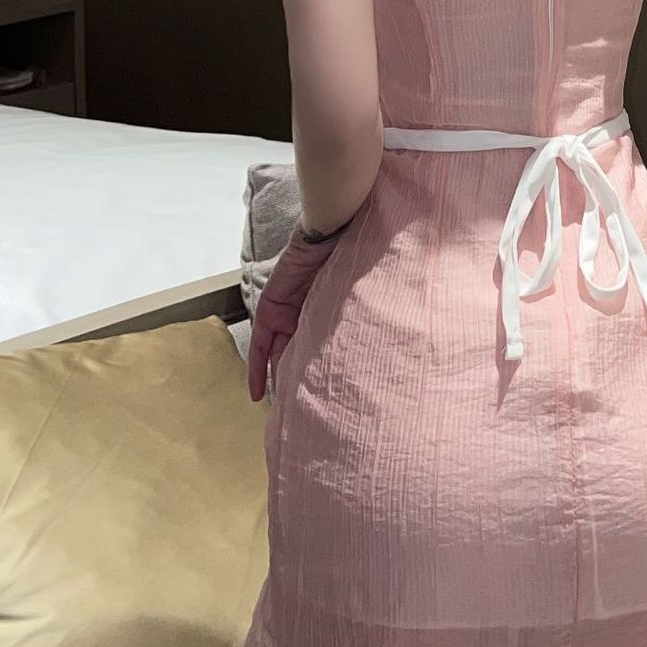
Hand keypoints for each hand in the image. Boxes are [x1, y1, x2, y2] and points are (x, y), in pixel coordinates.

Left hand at [247, 226, 348, 402]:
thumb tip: (390, 345)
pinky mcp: (270, 308)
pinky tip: (256, 394)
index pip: (320, 351)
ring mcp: (286, 310)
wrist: (332, 231)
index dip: (319, 375)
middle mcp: (306, 313)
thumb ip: (364, 318)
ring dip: (278, 380)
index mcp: (328, 312)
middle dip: (298, 383)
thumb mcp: (360, 297)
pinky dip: (256, 368)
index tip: (325, 403)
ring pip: (279, 354)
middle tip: (301, 414)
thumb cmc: (356, 259)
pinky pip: (261, 344)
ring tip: (279, 412)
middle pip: (298, 355)